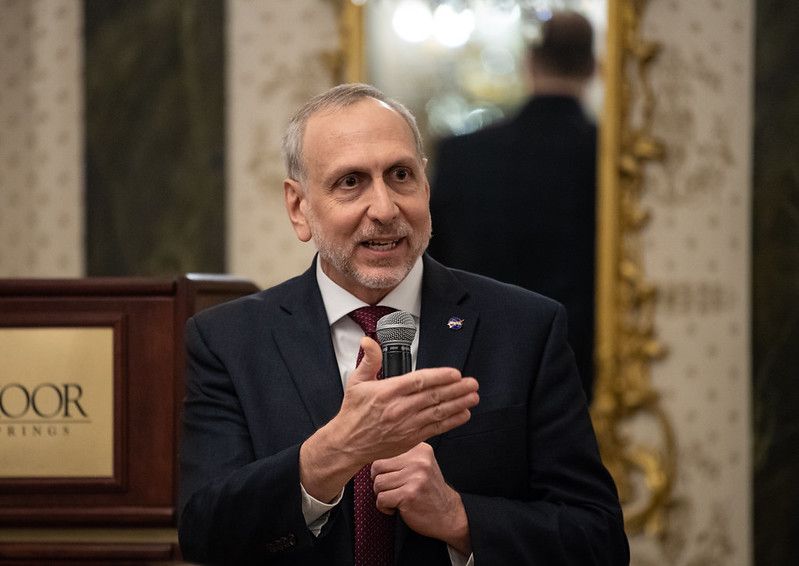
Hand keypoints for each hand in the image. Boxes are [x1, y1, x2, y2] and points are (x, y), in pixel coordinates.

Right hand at [300, 337, 478, 501]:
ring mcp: (406, 425)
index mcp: (387, 392)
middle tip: (472, 383)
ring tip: (473, 397)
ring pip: (437, 412)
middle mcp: (399, 408)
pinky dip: (451, 422)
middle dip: (456, 389)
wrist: (348, 444)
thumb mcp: (356, 382)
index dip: (439, 377)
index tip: (455, 373)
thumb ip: (369, 360)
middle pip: (433, 397)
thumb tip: (370, 341)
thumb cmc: (353, 413)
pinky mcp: (410, 438)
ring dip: (458, 404)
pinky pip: (435, 428)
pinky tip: (464, 414)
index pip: (418, 381)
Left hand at [372, 442, 470, 555]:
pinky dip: (384, 507)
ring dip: (382, 495)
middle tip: (392, 489)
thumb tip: (372, 455)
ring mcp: (415, 478)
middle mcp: (419, 461)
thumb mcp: (422, 466)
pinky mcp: (409, 495)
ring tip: (396, 498)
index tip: (392, 477)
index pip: (386, 452)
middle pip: (377, 467)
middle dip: (380, 481)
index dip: (383, 469)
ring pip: (378, 483)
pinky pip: (381, 499)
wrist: (448, 514)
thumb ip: (402, 458)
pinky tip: (397, 508)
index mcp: (421, 450)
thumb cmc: (429, 491)